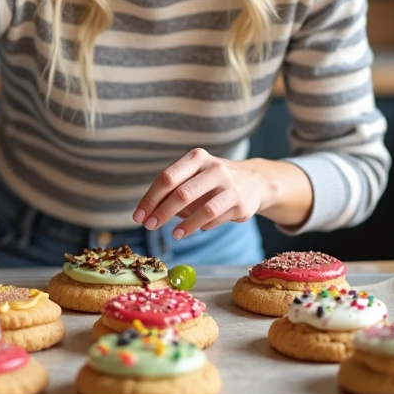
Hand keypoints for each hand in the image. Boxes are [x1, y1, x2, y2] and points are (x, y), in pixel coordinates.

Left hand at [133, 148, 277, 238]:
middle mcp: (214, 168)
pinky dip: (202, 226)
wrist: (254, 181)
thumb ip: (171, 191)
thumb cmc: (212, 180)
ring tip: (174, 234)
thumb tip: (147, 213)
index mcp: (197, 158)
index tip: (139, 216)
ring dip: (185, 225)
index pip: (167, 178)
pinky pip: (216, 220)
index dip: (150, 198)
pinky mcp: (241, 204)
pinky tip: (196, 229)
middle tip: (149, 226)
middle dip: (162, 212)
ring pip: (203, 210)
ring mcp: (230, 186)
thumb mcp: (192, 177)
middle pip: (182, 193)